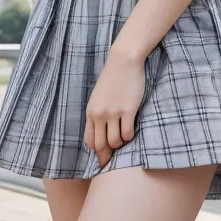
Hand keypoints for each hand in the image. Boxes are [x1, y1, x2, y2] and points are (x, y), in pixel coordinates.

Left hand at [83, 50, 145, 167]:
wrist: (123, 61)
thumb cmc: (112, 78)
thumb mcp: (98, 96)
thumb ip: (97, 114)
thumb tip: (101, 133)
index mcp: (90, 111)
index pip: (89, 141)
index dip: (96, 152)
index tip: (102, 158)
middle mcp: (99, 114)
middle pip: (100, 145)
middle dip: (107, 155)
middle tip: (113, 159)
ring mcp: (113, 113)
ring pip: (115, 142)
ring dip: (120, 144)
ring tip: (124, 137)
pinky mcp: (128, 110)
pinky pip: (127, 134)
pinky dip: (129, 137)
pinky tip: (131, 129)